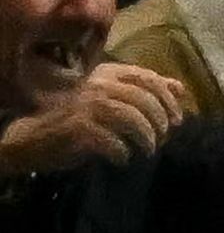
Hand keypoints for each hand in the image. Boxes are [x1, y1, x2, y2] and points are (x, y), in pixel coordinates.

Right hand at [0, 58, 186, 174]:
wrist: (34, 138)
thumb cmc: (77, 118)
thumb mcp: (110, 99)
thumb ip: (144, 91)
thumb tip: (181, 88)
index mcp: (107, 73)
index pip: (148, 78)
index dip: (168, 99)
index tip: (177, 119)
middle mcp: (97, 84)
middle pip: (145, 99)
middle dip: (161, 121)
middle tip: (162, 138)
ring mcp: (87, 105)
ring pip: (133, 118)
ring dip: (146, 138)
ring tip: (147, 150)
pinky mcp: (79, 128)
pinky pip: (114, 141)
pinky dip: (123, 153)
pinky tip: (122, 158)